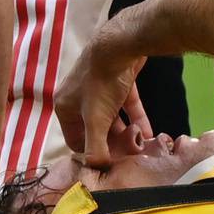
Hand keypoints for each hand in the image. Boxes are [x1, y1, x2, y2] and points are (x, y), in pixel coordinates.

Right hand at [55, 40, 151, 167]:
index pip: (74, 139)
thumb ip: (95, 147)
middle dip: (112, 143)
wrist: (120, 45)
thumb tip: (96, 168)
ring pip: (112, 117)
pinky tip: (148, 132)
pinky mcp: (118, 80)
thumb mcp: (95, 120)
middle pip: (95, 129)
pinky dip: (136, 118)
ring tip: (139, 147)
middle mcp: (79, 97)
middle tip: (128, 156)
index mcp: (65, 106)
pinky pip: (126, 105)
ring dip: (126, 132)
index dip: (90, 152)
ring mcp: (99, 87)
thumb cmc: (101, 84)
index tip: (109, 164)